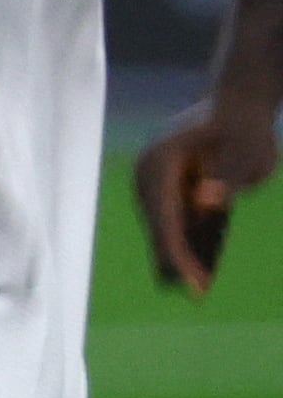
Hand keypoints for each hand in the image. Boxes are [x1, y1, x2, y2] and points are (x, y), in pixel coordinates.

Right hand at [134, 99, 273, 296]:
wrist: (236, 105)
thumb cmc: (247, 130)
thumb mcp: (251, 154)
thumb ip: (228, 179)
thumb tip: (202, 205)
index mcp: (161, 160)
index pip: (164, 216)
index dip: (178, 253)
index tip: (195, 282)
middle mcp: (146, 169)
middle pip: (156, 222)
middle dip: (176, 258)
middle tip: (200, 292)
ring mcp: (148, 176)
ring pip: (157, 222)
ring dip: (176, 250)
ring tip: (201, 282)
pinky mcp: (158, 183)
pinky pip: (165, 216)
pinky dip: (180, 237)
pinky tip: (199, 259)